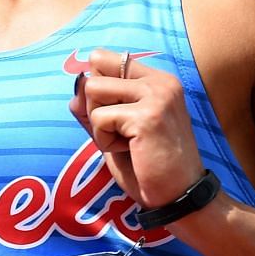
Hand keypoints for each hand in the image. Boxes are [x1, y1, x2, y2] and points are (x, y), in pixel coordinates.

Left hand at [68, 47, 203, 208]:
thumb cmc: (149, 167)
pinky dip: (105, 141)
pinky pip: (99, 118)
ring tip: (126, 142)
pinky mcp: (147, 116)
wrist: (179, 197)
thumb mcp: (118, 133)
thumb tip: (76, 88)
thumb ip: (96, 109)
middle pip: (95, 73)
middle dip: (95, 108)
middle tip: (122, 134)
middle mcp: (160, 81)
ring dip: (99, 124)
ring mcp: (156, 96)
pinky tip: (130, 151)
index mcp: (157, 80)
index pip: (104, 58)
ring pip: (93, 91)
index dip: (96, 88)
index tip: (114, 117)